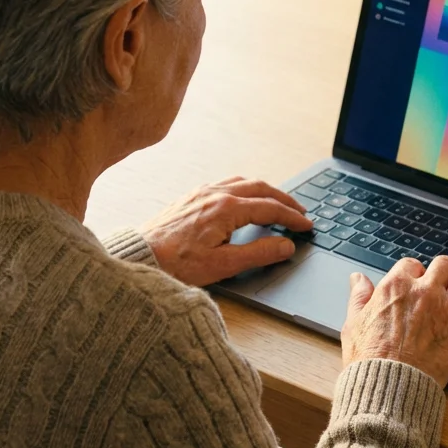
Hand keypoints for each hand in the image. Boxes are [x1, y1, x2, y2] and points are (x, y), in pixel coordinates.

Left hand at [139, 176, 312, 285]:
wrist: (141, 257)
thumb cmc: (177, 264)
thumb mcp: (224, 265)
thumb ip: (259, 253)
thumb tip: (286, 246)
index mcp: (227, 209)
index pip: (271, 208)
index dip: (292, 217)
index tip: (307, 225)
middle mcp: (216, 194)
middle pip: (261, 188)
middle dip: (284, 200)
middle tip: (300, 212)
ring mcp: (202, 192)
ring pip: (244, 182)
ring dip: (266, 191)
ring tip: (278, 203)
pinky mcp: (192, 196)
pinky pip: (227, 183)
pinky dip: (246, 189)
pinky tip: (246, 199)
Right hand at [340, 256, 447, 385]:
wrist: (389, 386)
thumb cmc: (369, 359)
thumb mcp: (354, 323)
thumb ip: (358, 297)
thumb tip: (358, 279)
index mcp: (396, 287)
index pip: (412, 264)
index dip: (415, 272)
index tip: (416, 282)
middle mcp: (425, 292)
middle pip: (444, 264)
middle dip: (444, 272)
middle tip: (444, 282)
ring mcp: (447, 309)